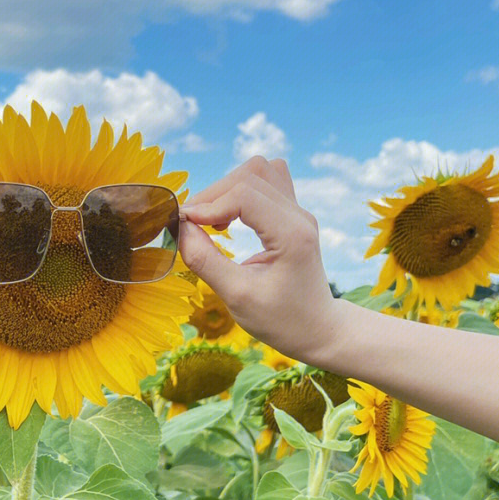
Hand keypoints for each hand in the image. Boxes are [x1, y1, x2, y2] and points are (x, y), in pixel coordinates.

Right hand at [178, 157, 340, 365]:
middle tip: (192, 224)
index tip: (184, 226)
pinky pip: (265, 182)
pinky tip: (228, 219)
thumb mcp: (237, 297)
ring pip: (260, 170)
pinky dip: (240, 191)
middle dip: (214, 194)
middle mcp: (299, 216)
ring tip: (212, 220)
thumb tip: (180, 228)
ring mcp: (298, 212)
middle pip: (251, 174)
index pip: (244, 195)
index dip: (208, 205)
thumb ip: (205, 260)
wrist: (318, 329)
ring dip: (228, 188)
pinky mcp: (292, 215)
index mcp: (292, 235)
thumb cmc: (281, 320)